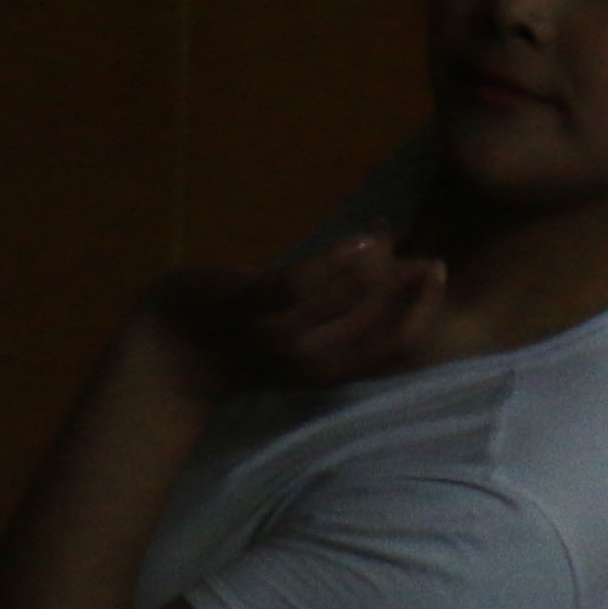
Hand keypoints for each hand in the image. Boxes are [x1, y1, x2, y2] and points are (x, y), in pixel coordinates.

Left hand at [135, 235, 448, 404]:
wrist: (170, 350)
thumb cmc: (244, 337)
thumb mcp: (302, 332)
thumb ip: (344, 302)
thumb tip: (394, 253)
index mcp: (325, 370)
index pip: (393, 349)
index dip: (423, 314)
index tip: (437, 276)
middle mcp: (307, 360)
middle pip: (376, 327)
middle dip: (410, 290)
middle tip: (426, 258)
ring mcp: (273, 334)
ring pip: (342, 303)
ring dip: (375, 269)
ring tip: (390, 238)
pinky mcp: (243, 304)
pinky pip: (295, 286)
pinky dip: (333, 263)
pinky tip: (360, 239)